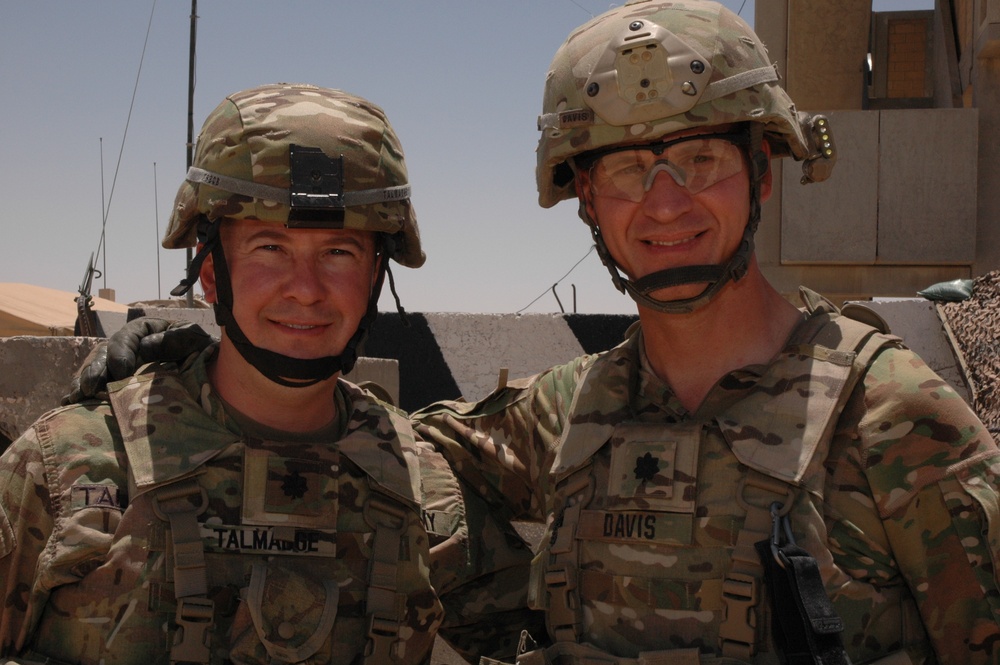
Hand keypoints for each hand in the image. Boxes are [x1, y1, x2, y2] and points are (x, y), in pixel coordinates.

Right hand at [62, 317, 215, 403]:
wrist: (212, 372)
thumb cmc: (204, 352)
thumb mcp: (198, 340)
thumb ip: (179, 338)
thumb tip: (147, 346)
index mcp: (146, 331)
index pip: (126, 337)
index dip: (121, 353)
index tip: (122, 372)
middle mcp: (128, 346)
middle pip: (104, 354)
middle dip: (95, 371)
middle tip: (91, 389)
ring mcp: (120, 364)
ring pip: (95, 370)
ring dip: (84, 384)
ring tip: (76, 398)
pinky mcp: (116, 382)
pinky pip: (94, 386)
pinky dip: (82, 394)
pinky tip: (72, 405)